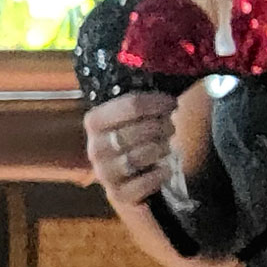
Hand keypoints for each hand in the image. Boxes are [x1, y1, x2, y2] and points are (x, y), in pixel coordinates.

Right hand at [86, 91, 180, 205]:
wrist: (135, 179)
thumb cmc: (140, 141)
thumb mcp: (137, 117)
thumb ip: (144, 100)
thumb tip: (168, 71)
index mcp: (95, 122)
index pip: (128, 105)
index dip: (155, 103)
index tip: (171, 103)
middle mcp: (95, 148)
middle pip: (134, 131)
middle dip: (159, 128)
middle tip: (170, 127)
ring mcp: (104, 173)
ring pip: (135, 157)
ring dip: (158, 150)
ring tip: (166, 146)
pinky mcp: (117, 195)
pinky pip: (140, 185)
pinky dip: (157, 176)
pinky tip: (164, 169)